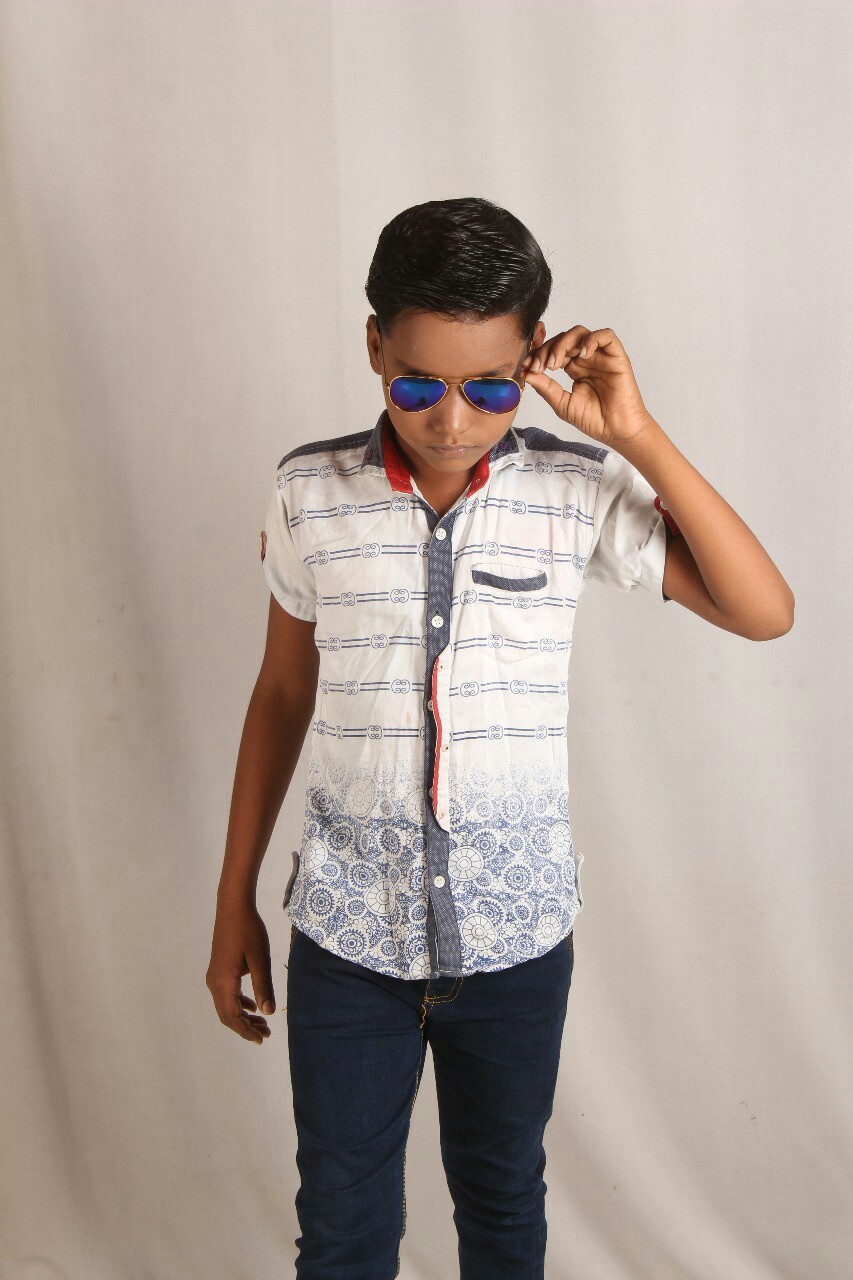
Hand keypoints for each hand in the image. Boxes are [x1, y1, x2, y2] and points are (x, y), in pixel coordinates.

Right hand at [206, 900, 275, 1045]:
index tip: (262, 1039)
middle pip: (227, 1015)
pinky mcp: (218, 969)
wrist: (233, 907)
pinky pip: (226, 994)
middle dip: (245, 1027)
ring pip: (226, 1005)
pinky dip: (239, 1003)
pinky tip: (252, 1005)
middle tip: (266, 1033)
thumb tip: (268, 1012)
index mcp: (224, 982)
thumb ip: (264, 987)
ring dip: (243, 1016)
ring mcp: (214, 975)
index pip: (232, 1016)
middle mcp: (214, 982)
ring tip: (263, 1022)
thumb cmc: (249, 930)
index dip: (246, 1031)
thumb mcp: (260, 960)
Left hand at [521, 326, 652, 447]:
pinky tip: (581, 355)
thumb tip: (527, 373)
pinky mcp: (617, 356)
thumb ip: (546, 388)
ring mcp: (601, 356)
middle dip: (546, 349)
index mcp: (574, 368)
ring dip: (563, 343)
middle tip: (538, 366)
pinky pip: (606, 336)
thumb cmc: (594, 420)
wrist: (617, 431)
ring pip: (580, 333)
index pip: (553, 350)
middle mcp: (586, 359)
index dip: (538, 354)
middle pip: (563, 339)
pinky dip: (591, 340)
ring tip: (555, 363)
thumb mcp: (562, 404)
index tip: (526, 366)